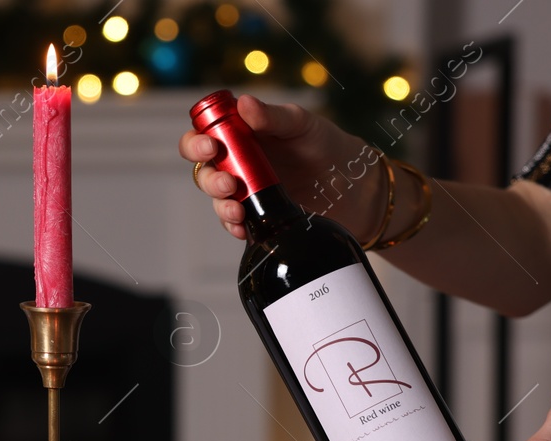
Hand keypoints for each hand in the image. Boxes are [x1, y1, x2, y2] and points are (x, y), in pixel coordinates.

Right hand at [177, 94, 384, 240]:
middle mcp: (239, 164)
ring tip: (238, 209)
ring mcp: (247, 191)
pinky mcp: (259, 216)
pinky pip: (235, 224)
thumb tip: (244, 104)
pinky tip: (242, 226)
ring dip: (221, 205)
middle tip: (229, 183)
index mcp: (242, 135)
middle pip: (205, 171)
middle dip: (210, 179)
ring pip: (217, 200)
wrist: (354, 184)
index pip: (205, 136)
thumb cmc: (326, 145)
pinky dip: (234, 226)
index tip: (210, 147)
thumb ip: (273, 116)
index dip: (196, 142)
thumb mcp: (302, 124)